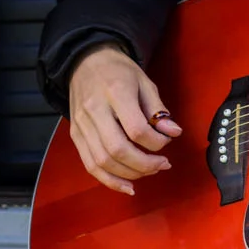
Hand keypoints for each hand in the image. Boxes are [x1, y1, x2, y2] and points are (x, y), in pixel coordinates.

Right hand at [68, 45, 181, 195]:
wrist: (84, 61)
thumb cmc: (118, 71)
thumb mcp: (144, 82)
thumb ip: (158, 109)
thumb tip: (173, 133)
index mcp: (115, 93)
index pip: (136, 129)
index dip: (156, 142)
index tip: (166, 140)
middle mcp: (95, 111)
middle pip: (118, 150)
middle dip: (145, 164)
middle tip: (163, 164)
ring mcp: (82, 125)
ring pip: (103, 162)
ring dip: (130, 174)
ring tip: (150, 171)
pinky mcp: (76, 135)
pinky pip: (90, 165)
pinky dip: (109, 180)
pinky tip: (127, 186)